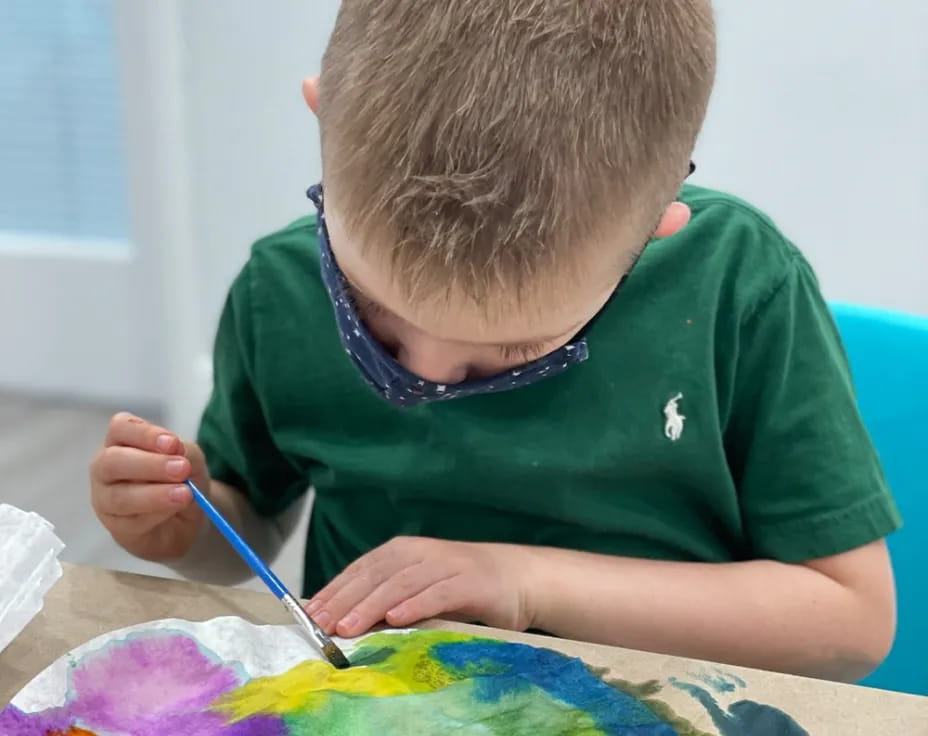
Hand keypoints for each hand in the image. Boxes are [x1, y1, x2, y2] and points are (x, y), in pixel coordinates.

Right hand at [90, 412, 209, 561]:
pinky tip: (175, 509)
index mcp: (121, 441)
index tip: (173, 443)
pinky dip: (158, 513)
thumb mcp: (191, 458)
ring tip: (184, 493)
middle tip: (181, 469)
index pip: (120, 428)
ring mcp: (105, 498)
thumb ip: (184, 452)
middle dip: (150, 464)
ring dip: (155, 494)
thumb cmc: (180, 479)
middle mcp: (105, 467)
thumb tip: (175, 453)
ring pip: (119, 496)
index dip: (145, 434)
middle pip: (112, 461)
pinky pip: (132, 521)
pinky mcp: (116, 526)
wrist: (184, 518)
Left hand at [304, 536, 537, 637]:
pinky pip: (437, 593)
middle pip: (375, 576)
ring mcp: (445, 565)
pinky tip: (396, 619)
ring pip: (401, 584)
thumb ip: (389, 597)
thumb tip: (343, 618)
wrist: (517, 577)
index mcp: (403, 551)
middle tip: (321, 626)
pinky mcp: (469, 582)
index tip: (310, 614)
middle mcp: (421, 552)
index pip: (361, 569)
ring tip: (348, 627)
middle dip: (345, 601)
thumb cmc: (462, 586)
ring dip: (371, 606)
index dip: (335, 590)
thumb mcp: (419, 587)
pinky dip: (415, 605)